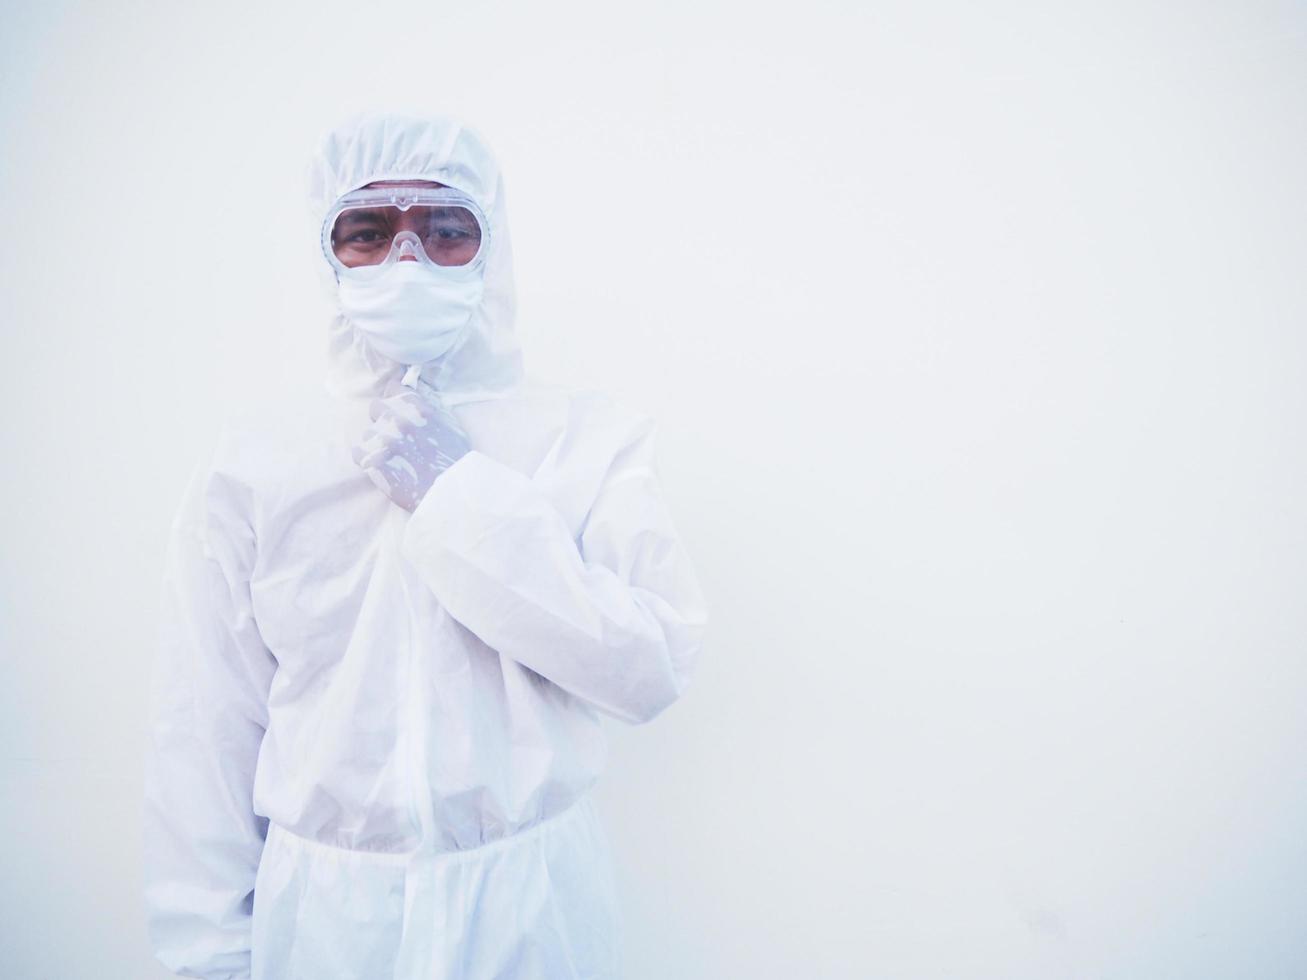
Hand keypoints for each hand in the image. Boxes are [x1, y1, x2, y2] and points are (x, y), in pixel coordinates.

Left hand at [350, 380, 470, 511]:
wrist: (451, 492)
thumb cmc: (456, 460)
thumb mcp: (450, 425)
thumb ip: (428, 410)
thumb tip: (413, 400)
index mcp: (417, 408)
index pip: (393, 388)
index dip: (394, 397)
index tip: (395, 406)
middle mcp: (398, 419)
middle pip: (375, 407)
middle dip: (383, 418)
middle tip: (394, 435)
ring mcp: (384, 440)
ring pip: (368, 433)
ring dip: (377, 442)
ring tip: (393, 457)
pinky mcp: (373, 461)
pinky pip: (358, 453)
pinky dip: (367, 458)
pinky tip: (382, 466)